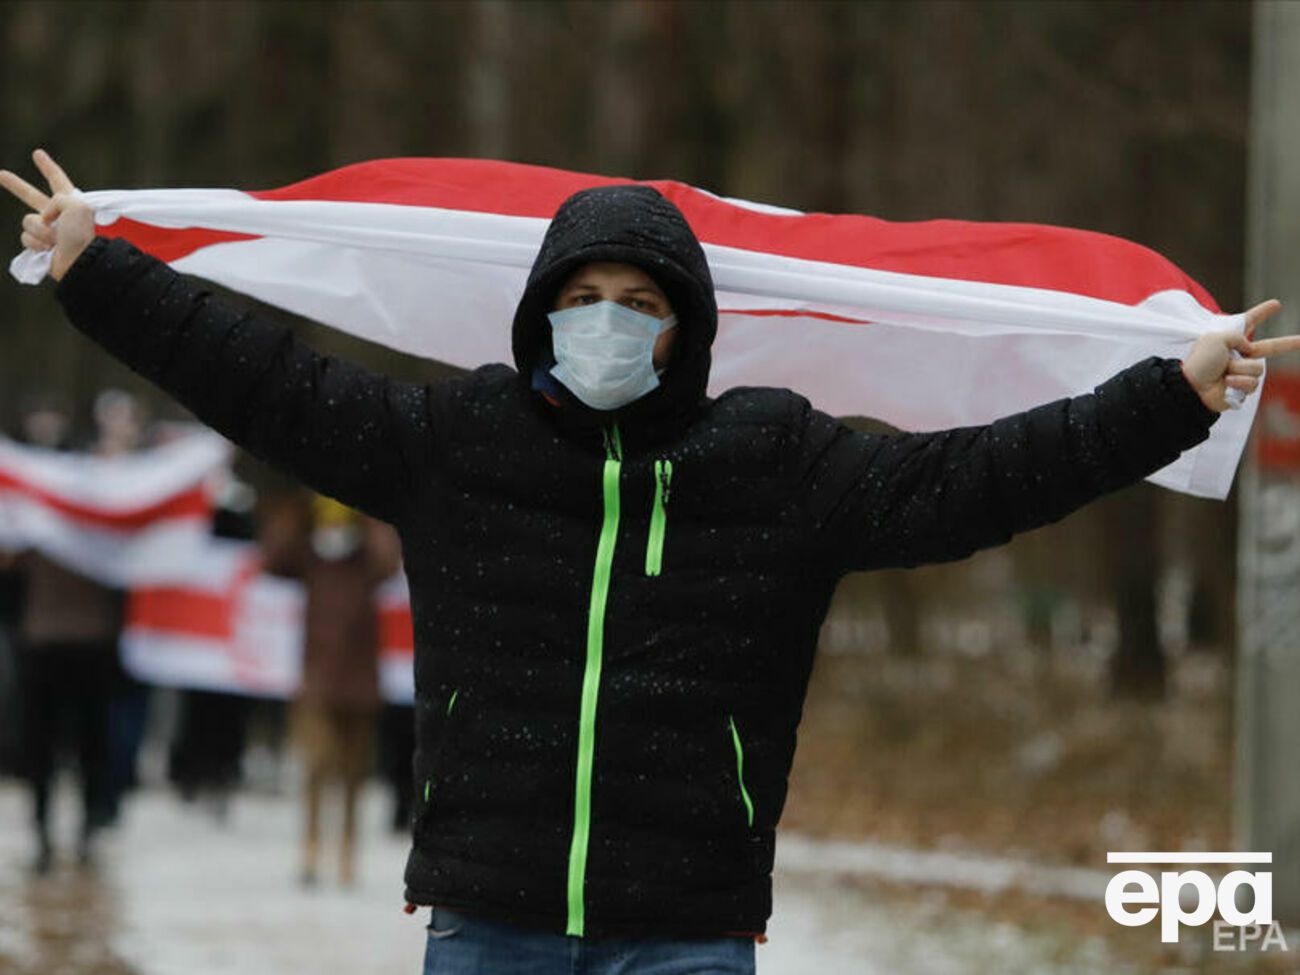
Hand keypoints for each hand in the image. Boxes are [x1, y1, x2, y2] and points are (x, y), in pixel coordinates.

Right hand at [0, 149, 94, 280]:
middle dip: (15, 185)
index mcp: (70, 202)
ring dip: (40, 230)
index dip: (47, 167)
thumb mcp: (75, 205)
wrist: (81, 262)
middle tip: (0, 174)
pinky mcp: (39, 246)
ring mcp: (47, 231)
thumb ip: (56, 199)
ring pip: (27, 221)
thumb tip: (42, 218)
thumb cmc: (82, 233)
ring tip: (56, 241)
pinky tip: (49, 251)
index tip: (37, 153)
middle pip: (30, 196)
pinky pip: (26, 238)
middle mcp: (57, 215)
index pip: (57, 180)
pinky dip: (36, 243)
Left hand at [1181, 300, 1299, 411]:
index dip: (1262, 313)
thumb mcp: (1216, 338)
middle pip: (1270, 348)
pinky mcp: (1244, 388)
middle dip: (1289, 343)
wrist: (1192, 387)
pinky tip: (1226, 383)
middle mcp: (1240, 355)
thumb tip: (1250, 350)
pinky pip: (1253, 383)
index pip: (1249, 323)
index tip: (1276, 304)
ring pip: (1258, 368)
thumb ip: (1238, 337)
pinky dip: (1239, 382)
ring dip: (1240, 369)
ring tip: (1224, 372)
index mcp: (1231, 340)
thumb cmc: (1200, 362)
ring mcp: (1243, 372)